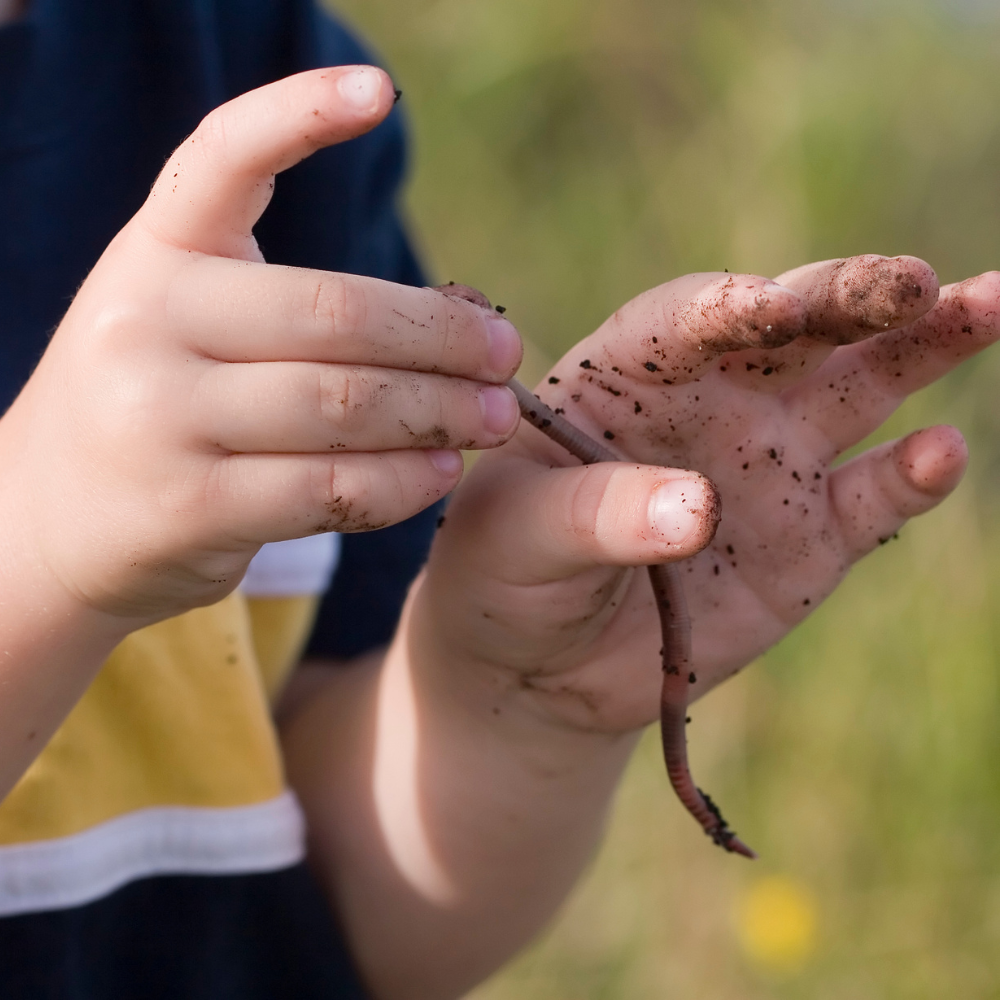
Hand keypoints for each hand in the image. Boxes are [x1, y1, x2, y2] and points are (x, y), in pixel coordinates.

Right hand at [0, 67, 520, 623]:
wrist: (52, 521)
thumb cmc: (155, 409)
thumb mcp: (188, 327)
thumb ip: (293, 311)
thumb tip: (459, 323)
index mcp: (154, 253)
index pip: (222, 158)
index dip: (299, 115)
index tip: (379, 93)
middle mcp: (147, 322)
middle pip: (335, 314)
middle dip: (442, 338)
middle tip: (505, 356)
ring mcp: (160, 418)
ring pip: (343, 405)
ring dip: (441, 414)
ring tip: (496, 419)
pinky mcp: (191, 506)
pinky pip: (331, 488)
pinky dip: (403, 482)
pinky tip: (441, 472)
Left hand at [419, 256, 996, 735]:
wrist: (537, 662)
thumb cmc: (503, 572)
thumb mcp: (514, 537)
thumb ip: (594, 514)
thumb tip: (700, 507)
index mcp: (630, 374)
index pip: (691, 317)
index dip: (733, 307)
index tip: (769, 311)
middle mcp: (715, 399)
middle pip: (796, 328)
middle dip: (853, 297)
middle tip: (915, 283)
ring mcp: (771, 463)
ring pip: (860, 388)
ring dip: (925, 346)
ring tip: (987, 305)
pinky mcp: (810, 537)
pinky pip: (871, 497)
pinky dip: (910, 476)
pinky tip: (940, 453)